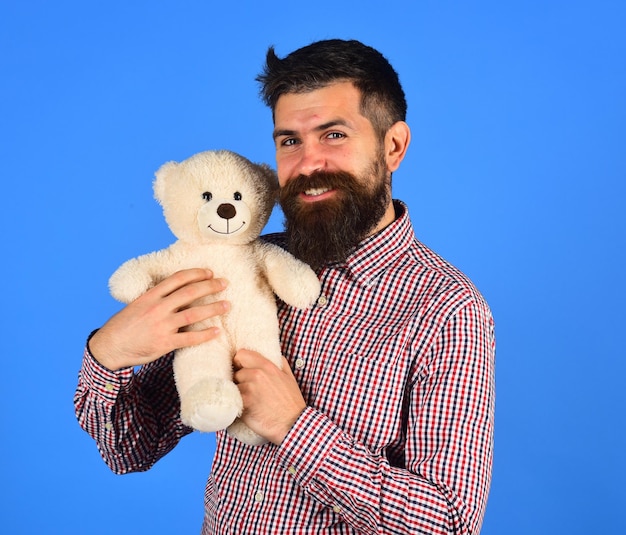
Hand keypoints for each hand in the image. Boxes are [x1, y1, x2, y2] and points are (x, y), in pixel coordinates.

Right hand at [89, 268, 229, 370]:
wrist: (109, 347)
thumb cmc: (123, 326)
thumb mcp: (136, 305)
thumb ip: (155, 298)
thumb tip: (174, 291)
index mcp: (150, 296)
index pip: (177, 279)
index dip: (195, 273)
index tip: (209, 272)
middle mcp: (157, 308)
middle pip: (189, 293)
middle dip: (210, 286)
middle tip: (224, 284)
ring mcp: (162, 326)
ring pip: (193, 314)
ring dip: (213, 308)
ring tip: (227, 305)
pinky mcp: (165, 343)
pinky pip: (190, 338)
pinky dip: (205, 334)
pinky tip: (217, 331)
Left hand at [233, 351, 305, 444]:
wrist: (292, 424)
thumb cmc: (291, 403)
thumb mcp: (289, 377)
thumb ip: (280, 363)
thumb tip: (273, 356)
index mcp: (267, 366)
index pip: (241, 354)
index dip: (239, 363)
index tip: (241, 370)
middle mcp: (257, 374)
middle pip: (236, 373)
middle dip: (240, 381)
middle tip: (248, 391)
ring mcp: (249, 388)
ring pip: (233, 387)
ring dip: (238, 394)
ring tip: (248, 402)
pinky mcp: (244, 403)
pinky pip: (233, 400)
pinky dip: (236, 404)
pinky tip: (244, 409)